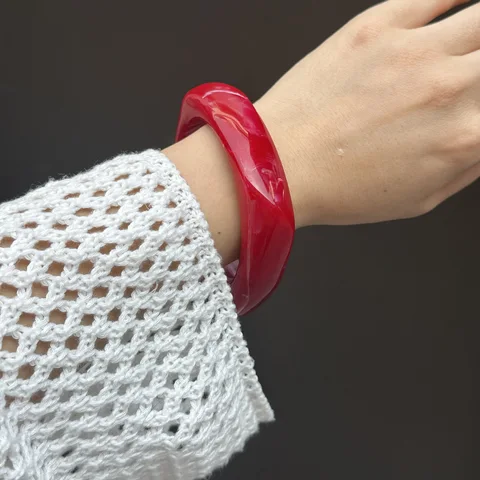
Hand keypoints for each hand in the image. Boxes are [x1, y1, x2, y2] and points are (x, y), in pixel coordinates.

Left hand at [256, 0, 479, 225]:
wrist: (279, 166)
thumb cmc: (339, 190)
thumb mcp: (417, 198)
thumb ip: (467, 165)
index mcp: (464, 138)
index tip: (477, 105)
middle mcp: (450, 89)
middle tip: (473, 72)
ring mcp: (414, 52)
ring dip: (479, 30)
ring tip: (470, 42)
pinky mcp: (378, 27)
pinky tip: (459, 6)